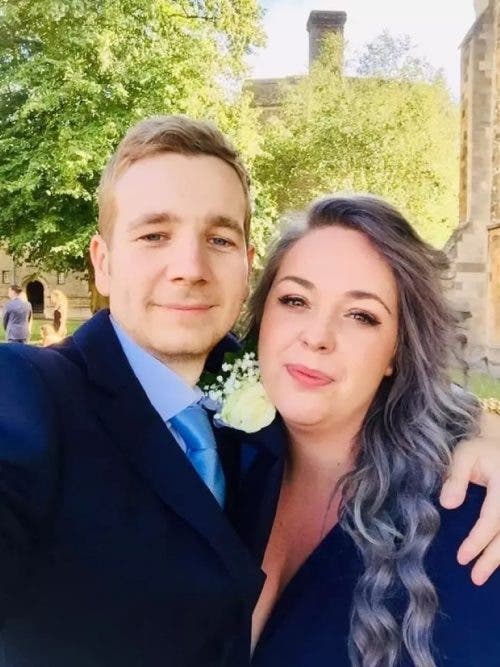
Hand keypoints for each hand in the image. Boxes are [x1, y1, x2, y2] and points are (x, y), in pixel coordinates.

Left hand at [440, 413, 499, 584]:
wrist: (499, 446)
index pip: (493, 518)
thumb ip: (455, 477)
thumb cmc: (480, 450)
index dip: (479, 540)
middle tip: (475, 578)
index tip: (462, 558)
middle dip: (492, 557)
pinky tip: (494, 561)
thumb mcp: (464, 454)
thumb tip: (447, 505)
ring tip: (481, 576)